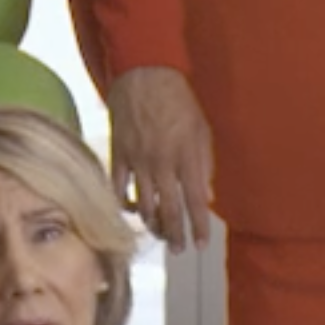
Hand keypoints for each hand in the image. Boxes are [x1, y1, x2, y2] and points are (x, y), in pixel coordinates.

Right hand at [109, 68, 216, 251]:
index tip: (201, 244)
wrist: (143, 74)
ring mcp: (138, 160)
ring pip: (144, 204)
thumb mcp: (201, 128)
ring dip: (152, 225)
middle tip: (179, 250)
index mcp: (186, 156)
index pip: (195, 201)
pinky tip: (131, 211)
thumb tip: (206, 195)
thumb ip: (205, 163)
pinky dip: (125, 203)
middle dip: (175, 235)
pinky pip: (119, 188)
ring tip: (159, 235)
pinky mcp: (118, 154)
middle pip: (170, 210)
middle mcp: (162, 163)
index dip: (199, 227)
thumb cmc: (177, 99)